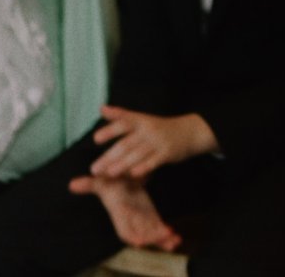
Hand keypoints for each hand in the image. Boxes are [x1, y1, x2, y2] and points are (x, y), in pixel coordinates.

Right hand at [68, 173, 180, 251]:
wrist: (121, 178)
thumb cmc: (110, 180)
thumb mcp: (101, 180)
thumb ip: (89, 184)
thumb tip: (72, 184)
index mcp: (120, 213)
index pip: (123, 229)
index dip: (131, 235)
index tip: (141, 241)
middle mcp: (131, 219)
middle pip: (142, 234)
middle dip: (152, 238)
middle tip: (166, 238)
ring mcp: (141, 219)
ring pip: (152, 233)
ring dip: (162, 239)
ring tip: (175, 241)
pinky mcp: (150, 215)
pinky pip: (158, 227)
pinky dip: (166, 233)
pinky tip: (176, 236)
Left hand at [87, 106, 217, 179]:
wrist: (189, 132)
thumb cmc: (160, 127)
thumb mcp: (142, 118)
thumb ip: (121, 116)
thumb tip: (102, 108)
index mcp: (140, 120)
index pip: (123, 123)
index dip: (110, 130)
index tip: (96, 139)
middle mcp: (148, 129)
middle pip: (126, 143)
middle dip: (109, 156)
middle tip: (94, 169)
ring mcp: (158, 141)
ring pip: (137, 154)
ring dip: (122, 164)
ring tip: (109, 174)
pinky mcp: (167, 153)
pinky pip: (153, 161)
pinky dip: (144, 168)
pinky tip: (134, 175)